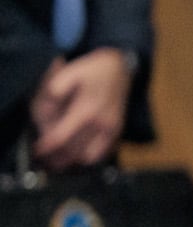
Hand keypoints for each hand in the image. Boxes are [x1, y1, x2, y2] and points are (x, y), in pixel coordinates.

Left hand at [29, 50, 130, 169]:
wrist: (120, 67)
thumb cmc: (92, 70)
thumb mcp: (67, 74)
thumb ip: (51, 95)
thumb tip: (45, 116)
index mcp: (87, 110)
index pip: (62, 137)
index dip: (47, 147)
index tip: (38, 150)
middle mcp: (101, 124)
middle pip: (74, 152)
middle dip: (57, 157)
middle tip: (45, 157)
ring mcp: (111, 130)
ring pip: (89, 157)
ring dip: (72, 160)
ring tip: (59, 158)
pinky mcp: (117, 132)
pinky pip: (102, 154)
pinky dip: (88, 157)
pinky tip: (78, 153)